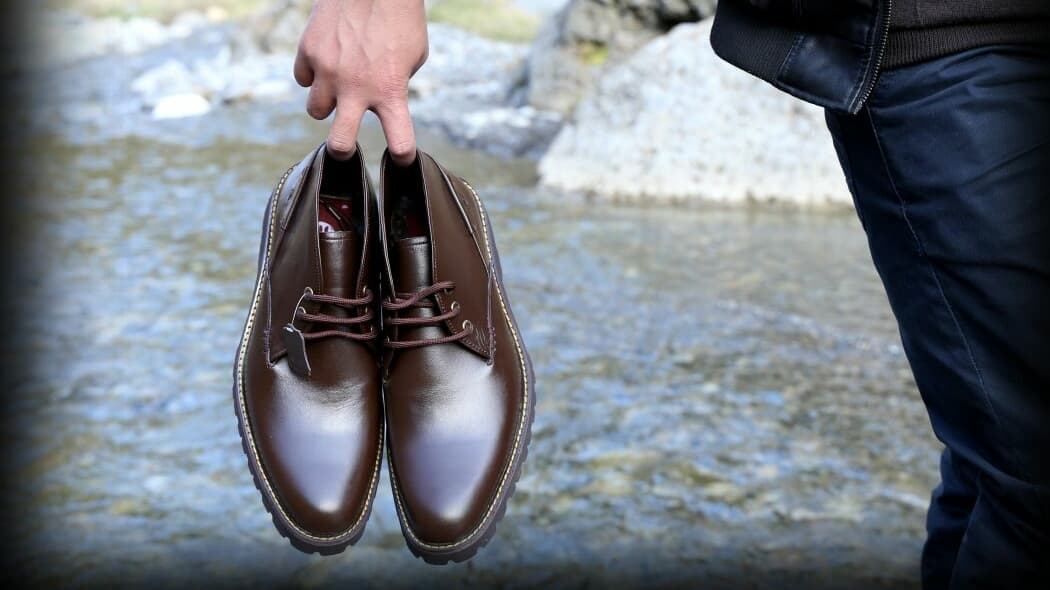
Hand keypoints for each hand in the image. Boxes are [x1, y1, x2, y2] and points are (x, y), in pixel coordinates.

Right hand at [294, 0, 427, 164]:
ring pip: (315, 110)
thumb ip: (396, 83)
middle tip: (344, 149)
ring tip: (337, 88)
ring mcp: (328, 71)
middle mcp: (357, 88)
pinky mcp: (308, 52)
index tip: (401, 159)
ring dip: (326, 104)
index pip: (399, 140)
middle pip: (340, 143)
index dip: (401, 155)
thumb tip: (379, 99)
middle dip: (342, 151)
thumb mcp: (414, 55)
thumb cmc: (400, 16)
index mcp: (391, 91)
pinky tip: (325, 61)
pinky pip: (303, 78)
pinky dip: (312, 75)